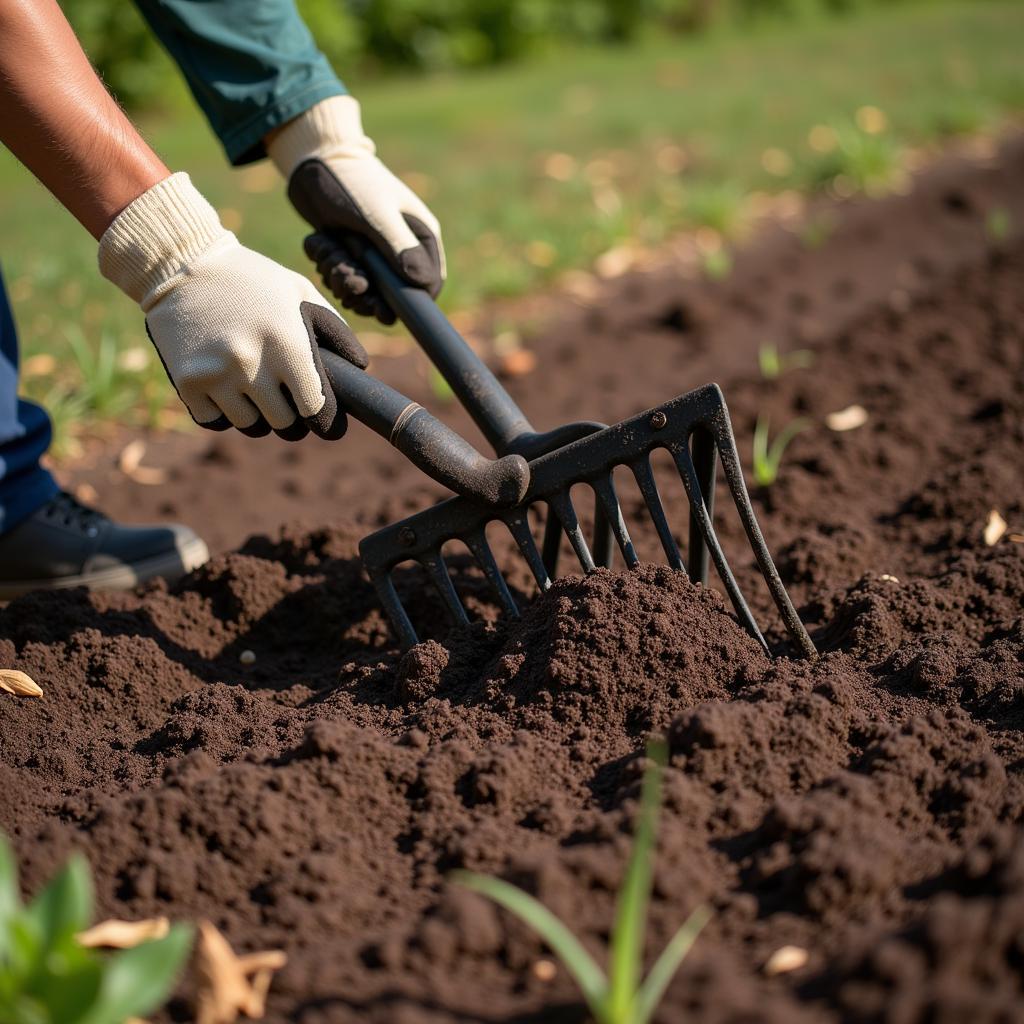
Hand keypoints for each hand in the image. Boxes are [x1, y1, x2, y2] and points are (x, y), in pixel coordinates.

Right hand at [98, 173, 367, 439]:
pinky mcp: (187, 384)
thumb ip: (334, 329)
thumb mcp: (299, 291)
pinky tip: (224, 386)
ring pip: (250, 426)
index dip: (324, 417)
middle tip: (285, 399)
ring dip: (257, 414)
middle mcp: (252, 364)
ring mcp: (216, 376)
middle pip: (284, 424)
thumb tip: (359, 368)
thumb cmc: (251, 278)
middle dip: (290, 415)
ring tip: (253, 387)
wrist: (179, 262)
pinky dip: (223, 412)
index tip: (324, 419)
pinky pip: (215, 421)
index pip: (315, 408)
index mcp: (287, 343)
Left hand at [267, 96, 444, 324]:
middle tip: (344, 277)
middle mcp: (401, 250)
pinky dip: (327, 265)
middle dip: (362, 292)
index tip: (377, 304)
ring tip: (329, 251)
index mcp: (420, 239)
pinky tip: (321, 242)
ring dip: (339, 278)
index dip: (405, 302)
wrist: (314, 160)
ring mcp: (375, 254)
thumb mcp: (376, 215)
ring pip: (362, 290)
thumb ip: (399, 247)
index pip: (427, 286)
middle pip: (390, 297)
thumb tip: (423, 283)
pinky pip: (341, 277)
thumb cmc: (351, 182)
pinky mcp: (351, 253)